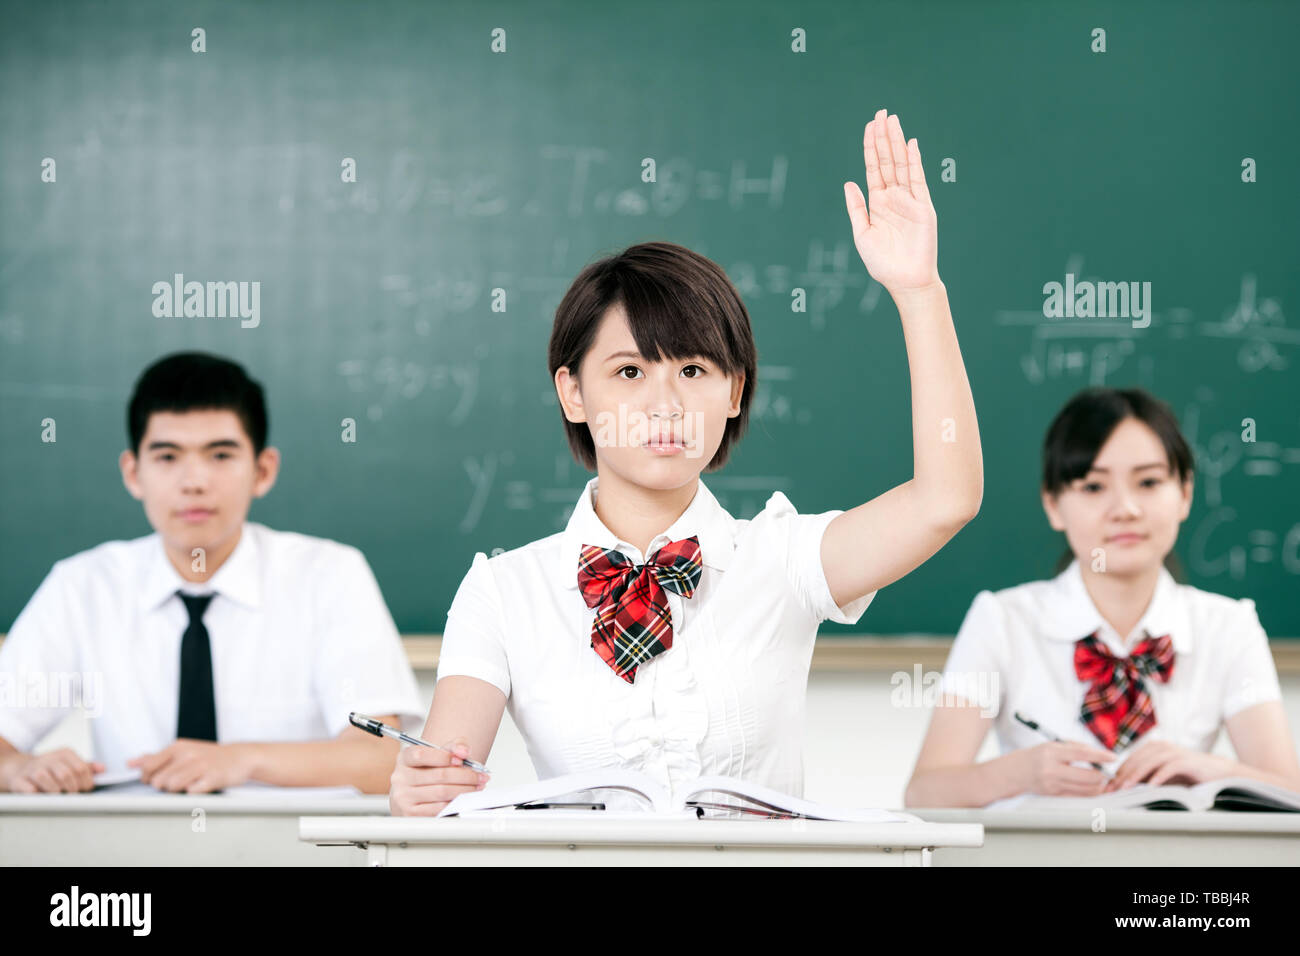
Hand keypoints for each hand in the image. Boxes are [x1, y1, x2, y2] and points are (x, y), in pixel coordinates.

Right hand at [2, 748, 104, 792]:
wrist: (20, 769)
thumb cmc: (50, 769)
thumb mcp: (69, 764)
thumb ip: (86, 767)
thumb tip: (103, 769)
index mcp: (64, 753)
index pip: (81, 768)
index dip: (86, 783)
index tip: (85, 790)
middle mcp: (49, 759)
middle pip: (67, 776)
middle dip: (73, 790)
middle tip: (73, 795)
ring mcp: (33, 769)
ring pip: (50, 784)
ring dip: (57, 793)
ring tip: (59, 796)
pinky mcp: (19, 780)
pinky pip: (31, 791)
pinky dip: (39, 796)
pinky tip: (42, 795)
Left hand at [127, 739, 254, 792]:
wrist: (240, 757)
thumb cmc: (208, 756)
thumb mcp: (182, 750)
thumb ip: (154, 757)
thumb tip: (130, 763)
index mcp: (178, 747)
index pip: (148, 767)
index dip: (148, 778)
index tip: (158, 778)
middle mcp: (188, 754)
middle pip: (159, 781)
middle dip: (164, 786)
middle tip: (178, 781)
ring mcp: (201, 765)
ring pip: (173, 787)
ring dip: (178, 791)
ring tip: (189, 784)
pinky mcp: (213, 777)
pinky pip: (192, 792)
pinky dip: (194, 792)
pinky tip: (201, 785)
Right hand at [389, 737, 488, 816]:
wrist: (412, 795)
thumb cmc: (427, 773)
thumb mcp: (437, 754)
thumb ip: (453, 747)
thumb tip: (463, 751)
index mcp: (404, 759)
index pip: (421, 755)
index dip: (444, 756)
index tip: (463, 758)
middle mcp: (400, 778)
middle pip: (439, 775)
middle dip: (466, 775)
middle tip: (480, 776)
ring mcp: (404, 797)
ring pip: (442, 792)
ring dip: (465, 789)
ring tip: (477, 786)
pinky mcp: (411, 814)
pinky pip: (439, 808)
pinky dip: (456, 803)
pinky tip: (464, 798)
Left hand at [843, 109, 939, 296]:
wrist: (905, 281)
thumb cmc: (883, 263)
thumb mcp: (862, 234)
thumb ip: (856, 208)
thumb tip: (848, 182)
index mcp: (878, 203)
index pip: (873, 168)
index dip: (870, 147)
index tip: (869, 125)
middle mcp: (894, 197)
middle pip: (887, 160)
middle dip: (883, 137)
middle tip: (881, 112)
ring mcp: (910, 200)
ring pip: (901, 164)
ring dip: (897, 142)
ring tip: (893, 120)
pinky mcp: (923, 207)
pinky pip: (918, 180)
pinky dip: (914, 162)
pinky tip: (910, 145)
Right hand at [1015, 741, 1116, 796]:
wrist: (1015, 772)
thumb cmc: (1035, 756)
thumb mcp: (1052, 745)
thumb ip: (1075, 747)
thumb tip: (1098, 754)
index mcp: (1052, 753)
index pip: (1082, 754)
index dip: (1100, 756)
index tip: (1113, 757)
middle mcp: (1052, 770)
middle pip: (1088, 776)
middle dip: (1103, 775)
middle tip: (1109, 771)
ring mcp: (1054, 785)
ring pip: (1087, 789)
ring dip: (1100, 785)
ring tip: (1103, 779)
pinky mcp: (1055, 795)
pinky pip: (1080, 796)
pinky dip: (1091, 791)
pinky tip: (1095, 786)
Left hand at [1104, 741, 1237, 791]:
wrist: (1216, 772)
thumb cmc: (1187, 775)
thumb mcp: (1162, 776)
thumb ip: (1145, 777)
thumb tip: (1121, 787)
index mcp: (1152, 748)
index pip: (1130, 761)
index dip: (1118, 774)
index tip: (1108, 788)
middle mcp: (1161, 747)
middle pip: (1136, 761)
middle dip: (1122, 776)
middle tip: (1112, 790)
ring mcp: (1173, 752)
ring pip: (1149, 763)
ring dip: (1136, 776)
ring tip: (1125, 788)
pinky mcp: (1186, 760)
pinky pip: (1169, 767)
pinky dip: (1159, 777)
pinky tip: (1151, 787)